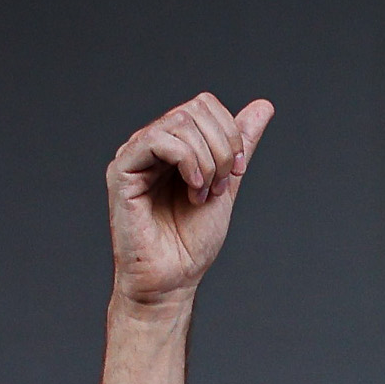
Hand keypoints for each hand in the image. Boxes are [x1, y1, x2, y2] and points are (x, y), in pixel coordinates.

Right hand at [107, 92, 274, 312]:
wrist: (172, 279)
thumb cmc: (191, 242)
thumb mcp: (227, 183)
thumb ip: (240, 144)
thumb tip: (262, 106)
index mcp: (174, 144)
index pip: (204, 104)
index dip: (230, 133)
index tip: (236, 172)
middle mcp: (152, 143)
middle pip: (195, 109)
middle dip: (222, 148)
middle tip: (220, 186)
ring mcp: (135, 154)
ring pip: (180, 122)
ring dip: (206, 160)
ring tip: (203, 193)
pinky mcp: (122, 169)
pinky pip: (157, 140)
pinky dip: (187, 162)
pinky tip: (193, 190)